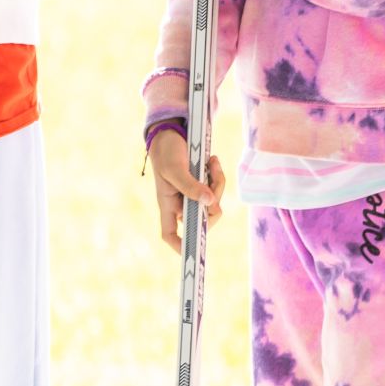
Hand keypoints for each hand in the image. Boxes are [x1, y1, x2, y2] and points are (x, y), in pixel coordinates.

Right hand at [149, 127, 225, 253]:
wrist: (171, 133)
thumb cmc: (166, 153)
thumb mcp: (175, 168)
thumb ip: (191, 186)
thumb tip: (210, 202)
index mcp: (168, 204)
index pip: (170, 233)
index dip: (179, 245)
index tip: (192, 251)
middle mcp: (181, 203)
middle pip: (203, 217)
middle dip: (214, 201)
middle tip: (214, 178)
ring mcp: (193, 195)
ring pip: (214, 201)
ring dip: (218, 182)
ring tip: (212, 162)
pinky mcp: (202, 184)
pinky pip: (216, 188)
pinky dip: (218, 175)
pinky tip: (213, 160)